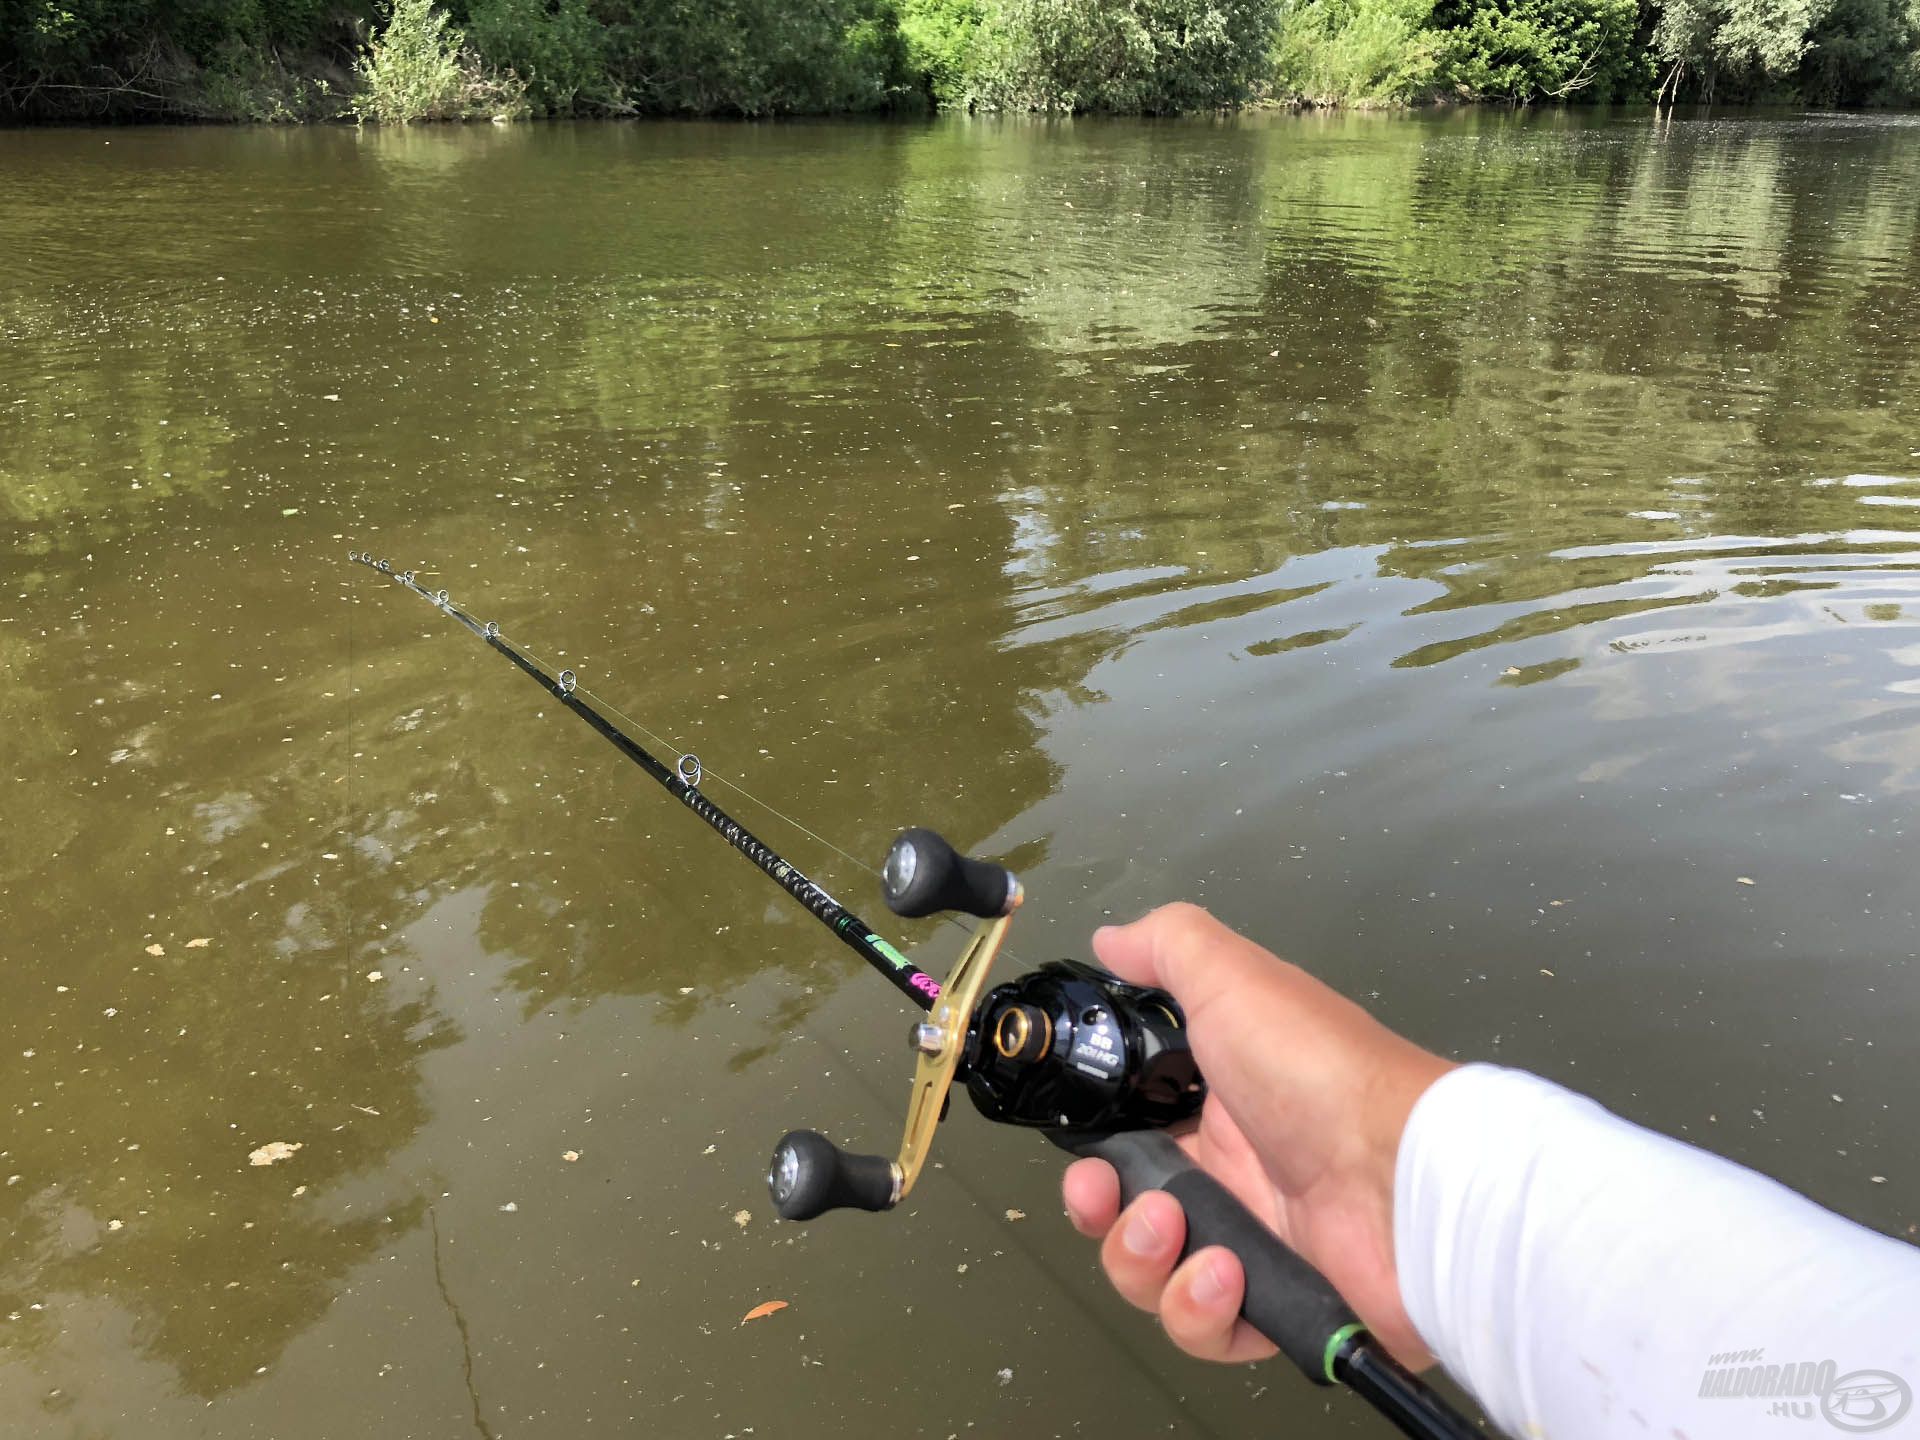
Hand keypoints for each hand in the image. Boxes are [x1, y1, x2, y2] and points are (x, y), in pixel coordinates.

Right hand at [1061, 903, 1453, 1367]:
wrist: (1402, 1176)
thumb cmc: (1315, 1071)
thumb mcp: (1235, 979)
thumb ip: (1166, 947)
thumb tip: (1109, 938)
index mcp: (1215, 1101)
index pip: (1126, 1136)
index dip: (1090, 1150)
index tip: (1082, 1154)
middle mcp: (1229, 1171)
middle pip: (1125, 1210)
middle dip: (1099, 1211)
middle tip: (1110, 1196)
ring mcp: (1251, 1240)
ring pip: (1152, 1272)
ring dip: (1143, 1258)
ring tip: (1181, 1232)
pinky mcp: (1274, 1305)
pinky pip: (1205, 1327)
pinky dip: (1199, 1308)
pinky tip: (1227, 1273)